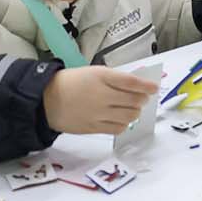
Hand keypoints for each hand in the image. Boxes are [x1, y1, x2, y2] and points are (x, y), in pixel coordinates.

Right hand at [43, 65, 160, 134]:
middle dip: (142, 99)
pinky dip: (125, 124)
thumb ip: (113, 78)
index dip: (146, 85)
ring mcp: (98, 113)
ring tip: (133, 108)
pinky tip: (123, 120)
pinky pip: (118, 128)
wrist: (47, 99)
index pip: (130, 82)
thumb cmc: (71, 82)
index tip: (154, 87)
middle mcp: (102, 95)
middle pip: (133, 100)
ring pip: (129, 116)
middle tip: (143, 97)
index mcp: (101, 76)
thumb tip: (135, 84)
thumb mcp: (93, 72)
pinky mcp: (94, 127)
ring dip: (135, 112)